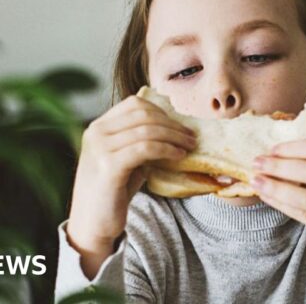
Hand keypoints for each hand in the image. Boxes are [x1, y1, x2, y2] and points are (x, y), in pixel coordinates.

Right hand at [67, 95, 196, 249]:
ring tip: (189, 146)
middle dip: (172, 124)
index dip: (161, 112)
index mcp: (99, 127)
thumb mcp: (125, 158)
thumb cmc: (113, 190)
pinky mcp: (109, 166)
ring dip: (174, 136)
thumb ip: (140, 140)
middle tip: (191, 136)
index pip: (134, 104)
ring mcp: (100, 148)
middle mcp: (96, 132)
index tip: (179, 125)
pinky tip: (178, 156)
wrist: (92, 223)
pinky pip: (145, 148)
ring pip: (147, 130)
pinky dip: (166, 149)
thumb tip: (173, 128)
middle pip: (143, 115)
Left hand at [250, 139, 305, 251]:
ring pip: (303, 195)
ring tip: (255, 180)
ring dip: (274, 186)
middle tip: (256, 162)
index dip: (292, 148)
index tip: (271, 150)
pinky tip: (265, 196)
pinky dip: (279, 203)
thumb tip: (273, 155)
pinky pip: (301, 214)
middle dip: (277, 166)